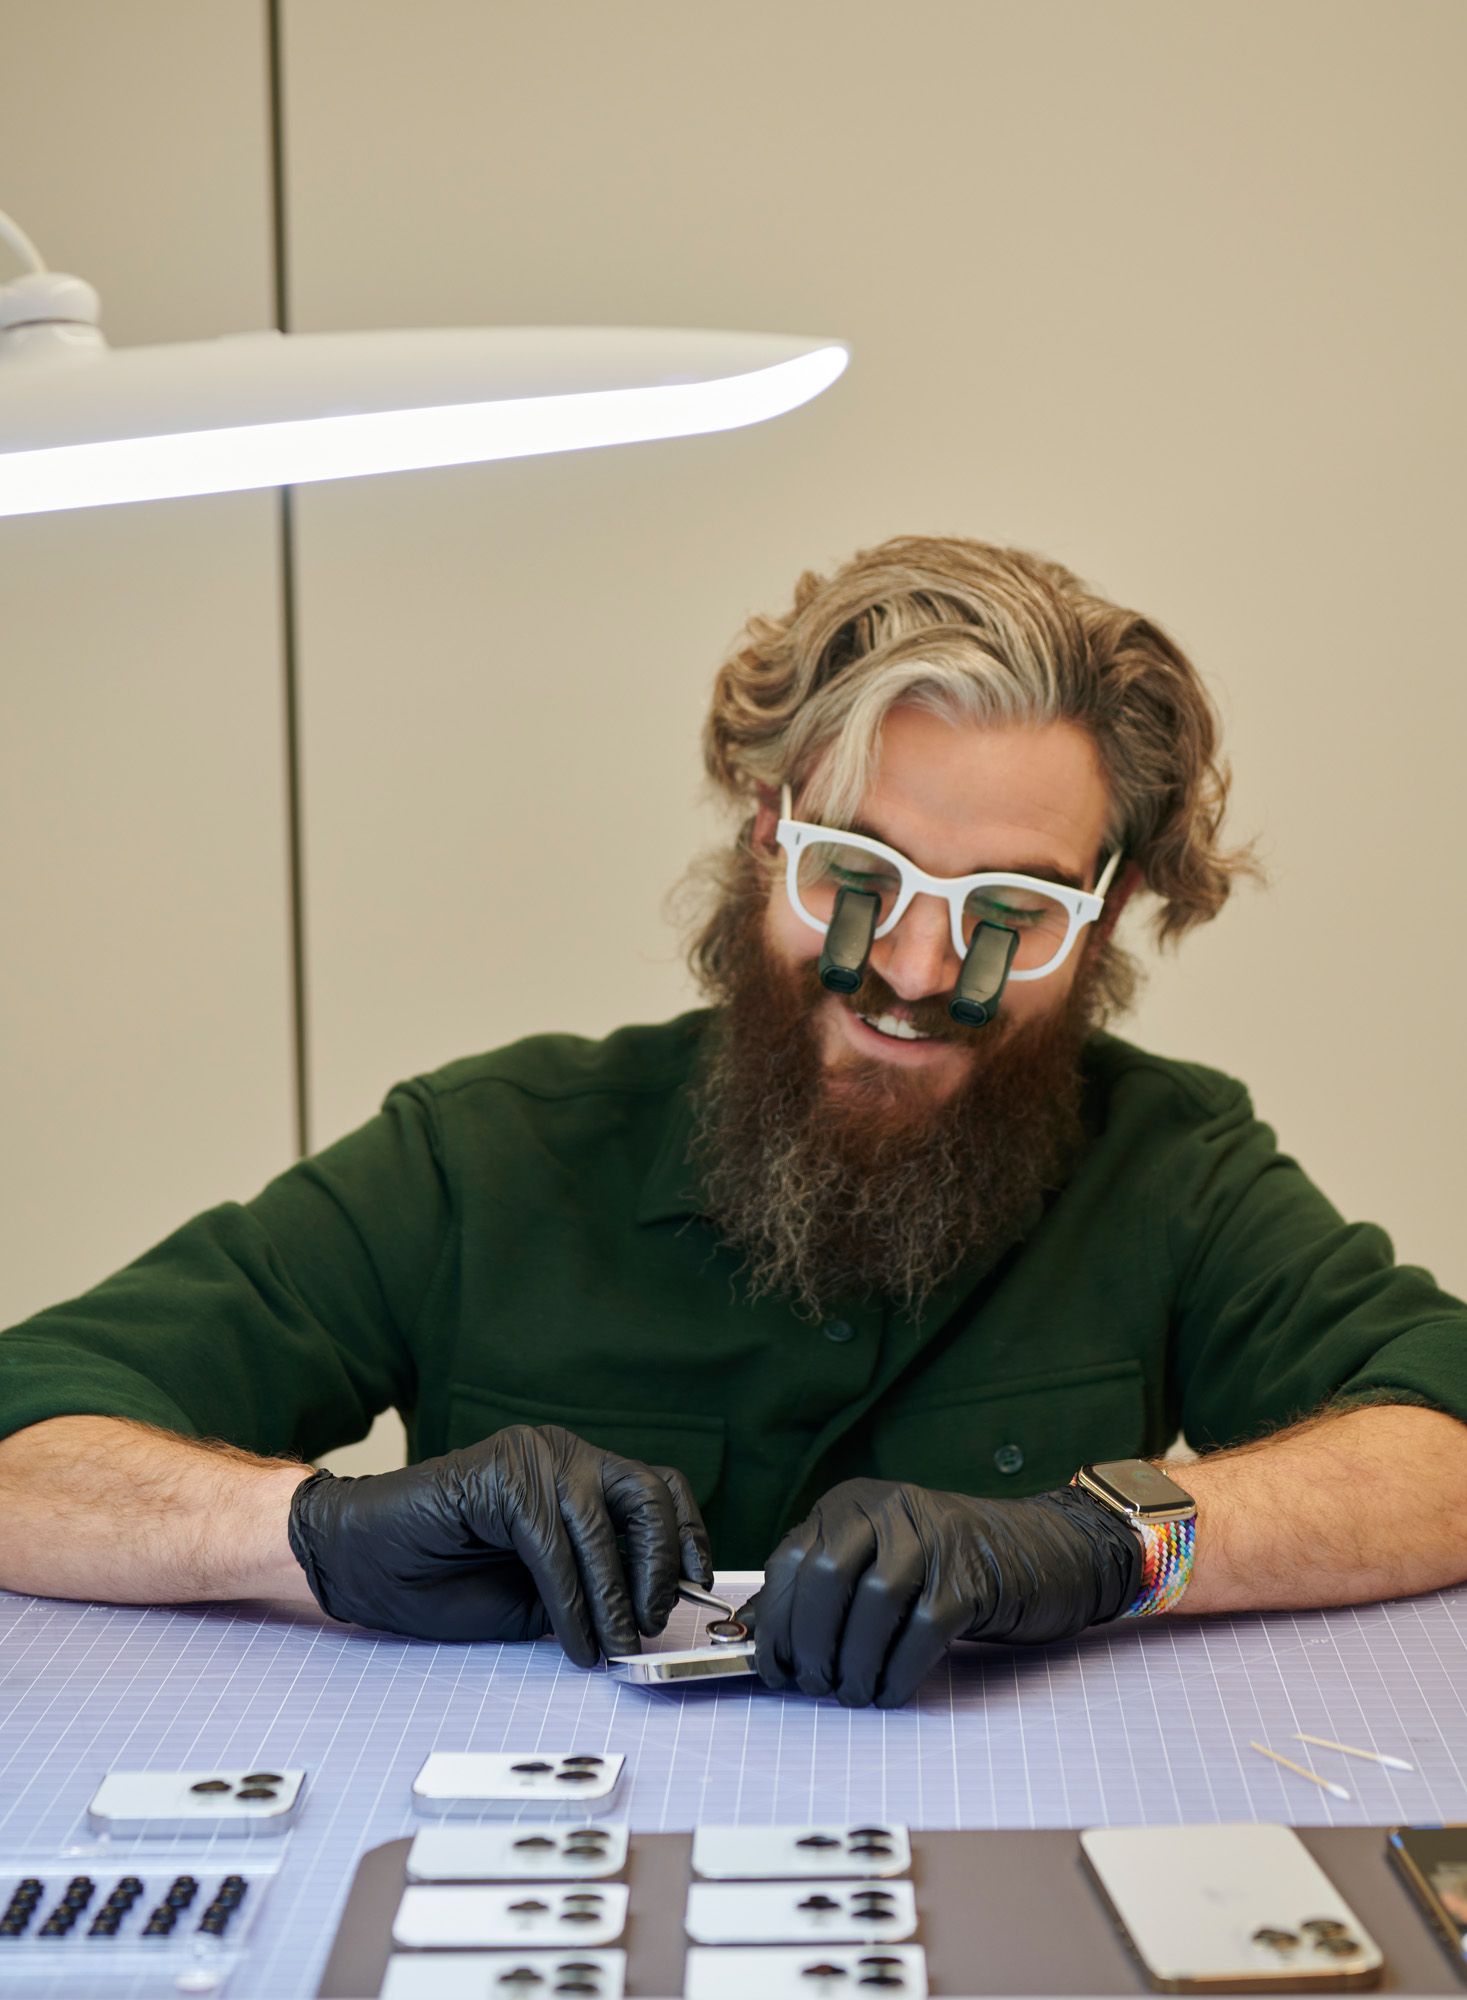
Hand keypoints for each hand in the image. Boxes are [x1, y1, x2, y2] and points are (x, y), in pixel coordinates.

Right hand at [286, 1424, 710, 1663]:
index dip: (686, 1536)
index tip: (695, 1587)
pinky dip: (572, 1602)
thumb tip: (647, 1620)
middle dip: (659, 1566)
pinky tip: (574, 1641)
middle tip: (649, 1623)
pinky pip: (556, 1544)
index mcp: (578, 1473)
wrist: (363, 1562)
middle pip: (647, 1495)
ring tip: (613, 1646)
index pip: (658, 1489)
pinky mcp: (502, 1475)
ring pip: (604, 1525)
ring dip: (615, 1598)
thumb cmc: (447, 1578)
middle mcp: (562, 1454)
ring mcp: (533, 1458)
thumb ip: (590, 1592)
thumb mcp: (541, 1593)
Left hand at [745, 1477, 1139, 1706]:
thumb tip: (755, 1633)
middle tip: (815, 1686)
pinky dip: (897, 1671)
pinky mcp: (972, 1578)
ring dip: (853, 1663)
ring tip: (854, 1694)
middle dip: (809, 1644)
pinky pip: (921, 1630)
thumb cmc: (951, 1567)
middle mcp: (889, 1509)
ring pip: (870, 1603)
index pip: (791, 1559)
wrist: (1048, 1553)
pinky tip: (890, 1691)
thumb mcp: (878, 1562)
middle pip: (824, 1577)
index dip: (775, 1623)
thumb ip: (821, 1589)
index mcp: (853, 1503)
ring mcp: (933, 1539)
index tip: (774, 1670)